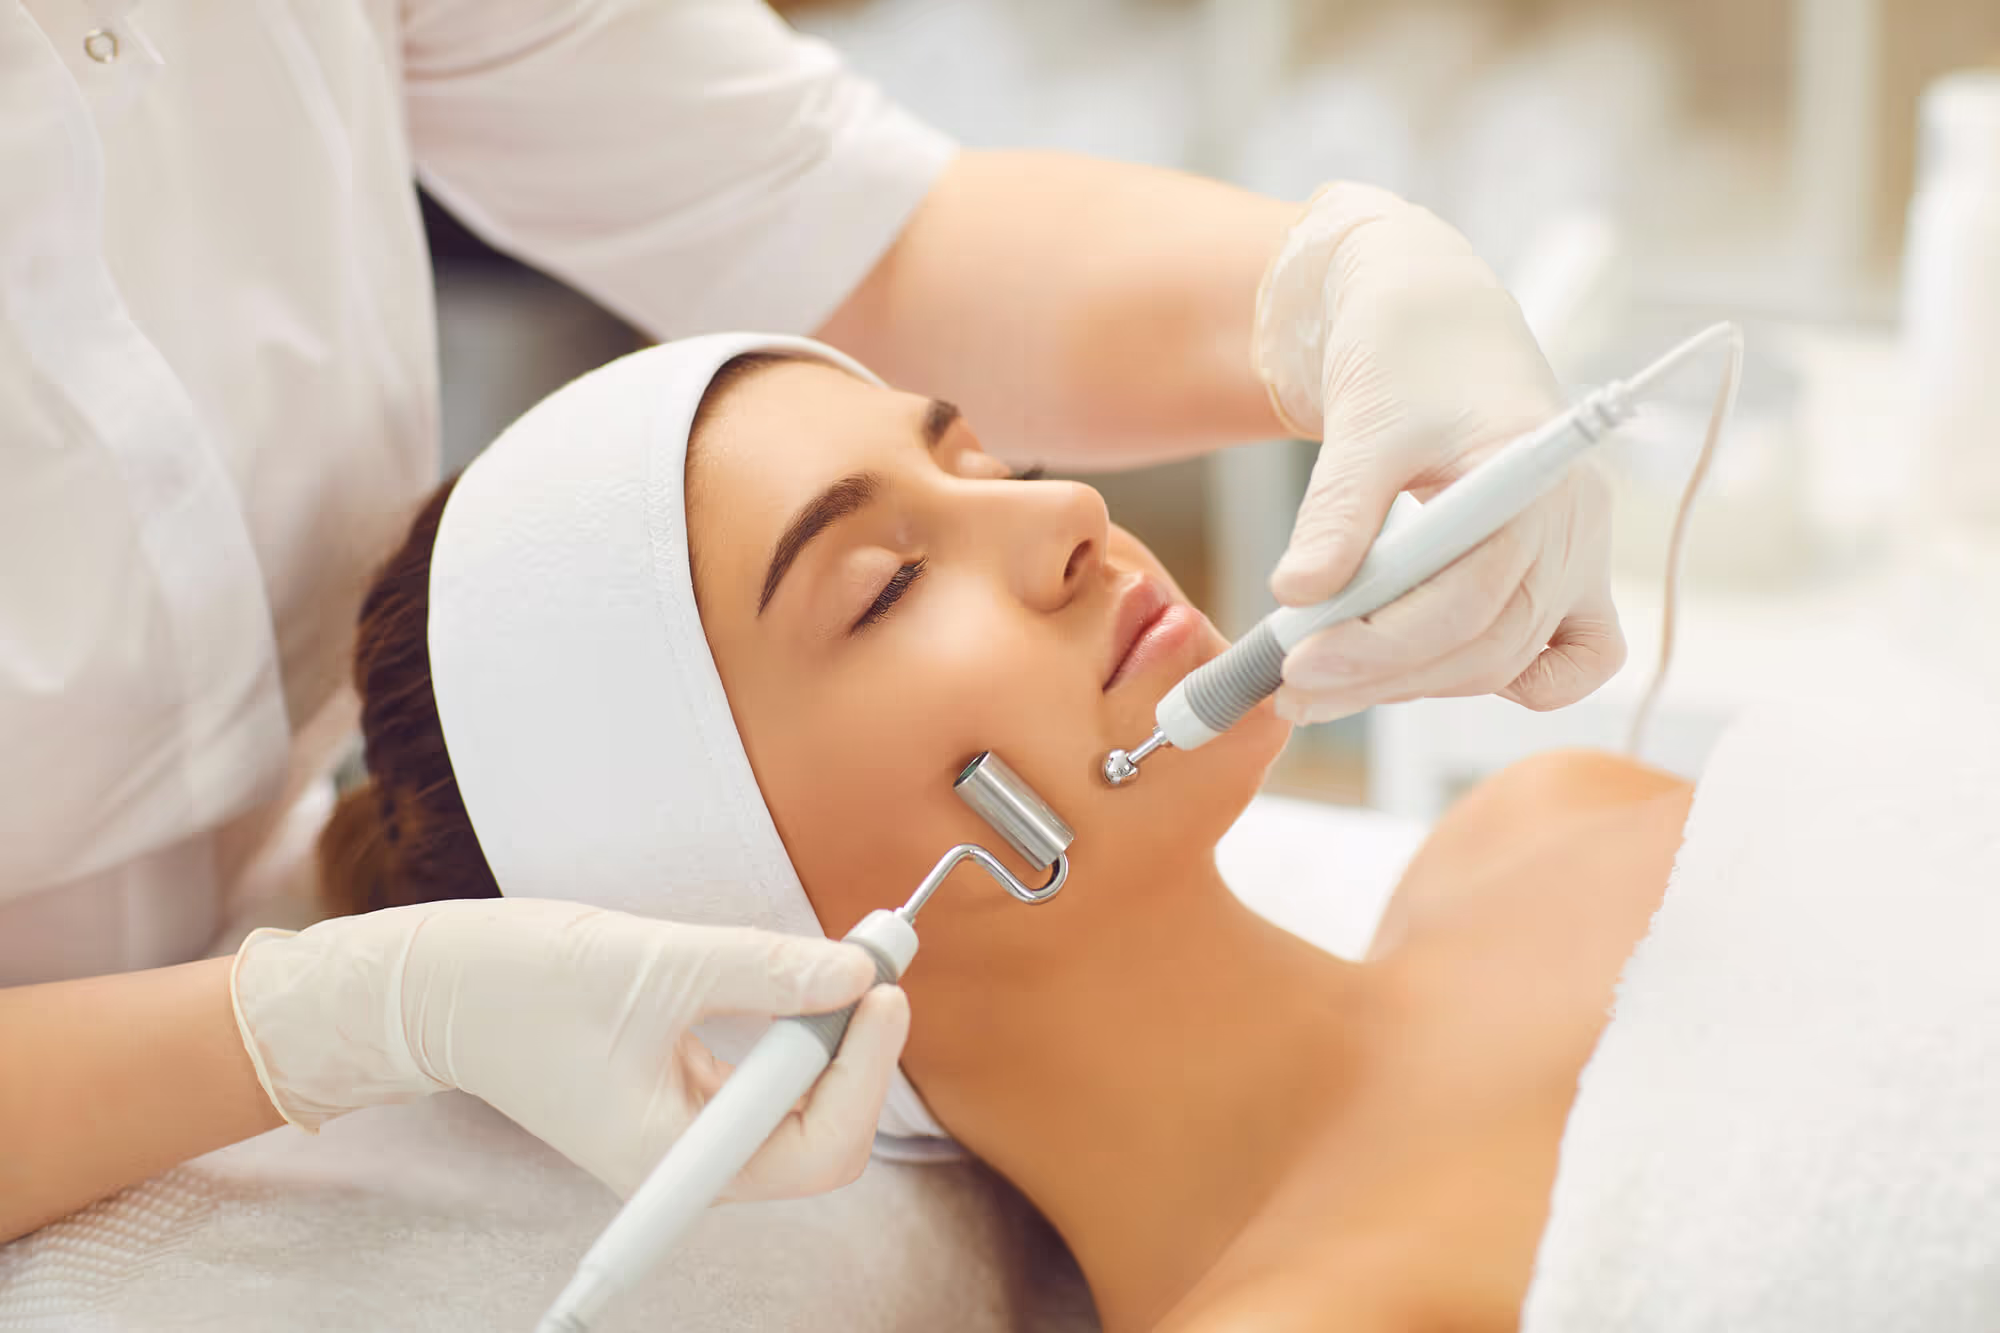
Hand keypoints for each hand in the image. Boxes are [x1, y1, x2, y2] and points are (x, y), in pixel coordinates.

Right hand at [231, 898, 908, 1198]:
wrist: (434, 989)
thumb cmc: (517, 985)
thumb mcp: (654, 966)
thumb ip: (762, 970)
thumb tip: (857, 973)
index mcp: (675, 1159)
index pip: (820, 1147)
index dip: (865, 1069)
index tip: (882, 986)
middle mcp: (689, 1162)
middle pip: (823, 1133)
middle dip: (859, 1050)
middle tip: (879, 960)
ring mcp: (686, 1133)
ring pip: (800, 1104)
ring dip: (834, 1035)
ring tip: (856, 959)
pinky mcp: (681, 1096)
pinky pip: (767, 1079)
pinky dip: (797, 1029)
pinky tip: (807, 979)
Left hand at [1252, 183, 1623, 724]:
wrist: (1434, 324)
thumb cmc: (1405, 359)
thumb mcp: (1363, 425)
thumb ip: (1336, 511)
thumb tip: (1296, 594)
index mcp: (1539, 479)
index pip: (1469, 599)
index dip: (1380, 645)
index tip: (1296, 663)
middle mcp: (1576, 526)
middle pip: (1487, 642)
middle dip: (1382, 675)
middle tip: (1289, 690)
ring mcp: (1579, 556)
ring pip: (1505, 659)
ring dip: (1410, 683)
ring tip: (1316, 688)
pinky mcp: (1564, 576)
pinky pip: (1566, 660)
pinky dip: (1506, 681)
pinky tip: (1426, 678)